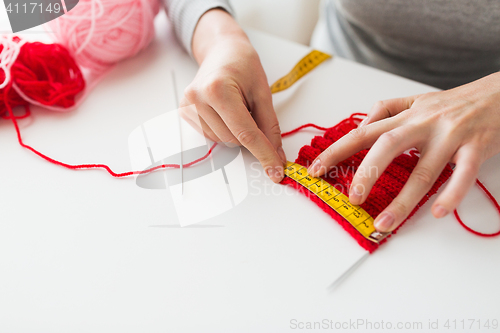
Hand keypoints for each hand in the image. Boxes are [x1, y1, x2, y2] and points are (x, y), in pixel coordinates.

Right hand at [180, 9, 285, 182]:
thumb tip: (276, 155)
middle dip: (250, 135)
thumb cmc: (243, 65)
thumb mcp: (263, 93)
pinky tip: (225, 111)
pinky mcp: (184, 114)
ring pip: (223, 141)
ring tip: (237, 107)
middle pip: (233, 140)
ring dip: (236, 133)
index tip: (276, 171)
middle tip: (252, 111)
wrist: (222, 50)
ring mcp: (187, 108)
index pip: (245, 134)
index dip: (264, 154)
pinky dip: (225, 130)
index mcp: (218, 90)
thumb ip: (270, 127)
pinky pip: (212, 136)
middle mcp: (198, 100)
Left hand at [308, 72, 499, 231]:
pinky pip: (462, 174)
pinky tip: (438, 212)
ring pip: (423, 169)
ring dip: (403, 200)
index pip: (362, 133)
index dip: (336, 151)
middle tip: (353, 198)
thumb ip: (387, 110)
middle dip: (366, 173)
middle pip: (387, 147)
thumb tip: (361, 127)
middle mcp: (423, 124)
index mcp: (406, 115)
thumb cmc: (454, 102)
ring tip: (385, 222)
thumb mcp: (417, 101)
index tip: (315, 171)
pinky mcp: (476, 147)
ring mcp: (450, 136)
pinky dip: (451, 194)